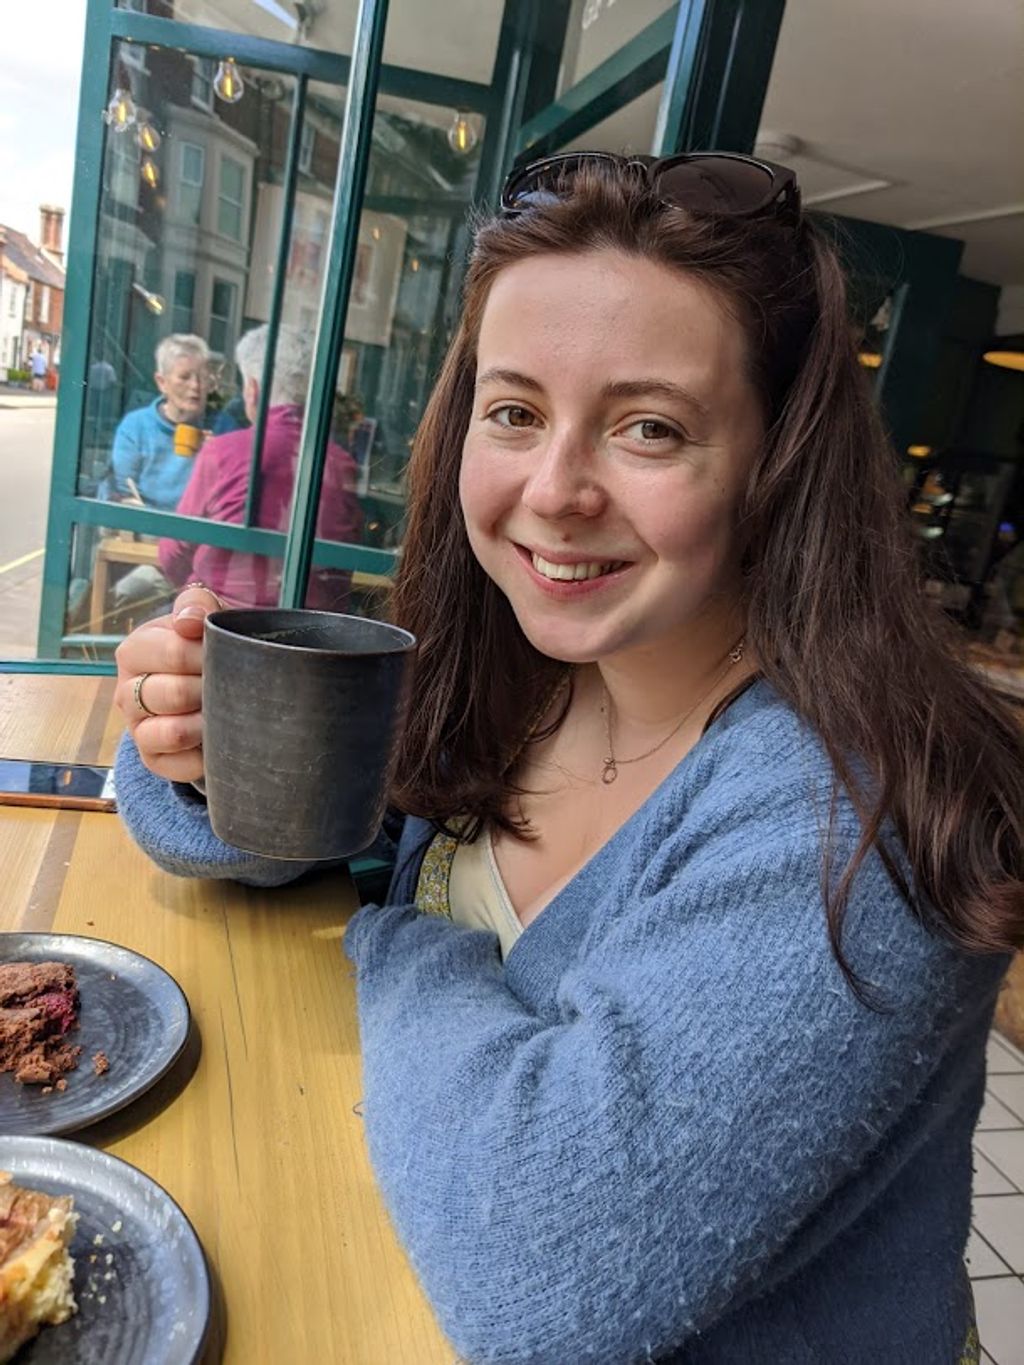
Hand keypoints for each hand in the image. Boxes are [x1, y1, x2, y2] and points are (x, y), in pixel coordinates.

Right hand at [114, 584, 220, 782]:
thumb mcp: (202, 618)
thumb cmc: (202, 647)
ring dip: (208, 723)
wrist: (204, 687)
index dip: (209, 656)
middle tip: (234, 686)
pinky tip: (218, 739)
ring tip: (227, 712)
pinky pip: (181, 764)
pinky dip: (206, 754)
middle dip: (211, 690)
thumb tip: (189, 621)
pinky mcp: (153, 759)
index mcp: (135, 650)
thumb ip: (196, 605)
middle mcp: (125, 691)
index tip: (230, 655)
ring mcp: (137, 728)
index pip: (173, 652)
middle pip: (175, 694)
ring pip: (174, 732)